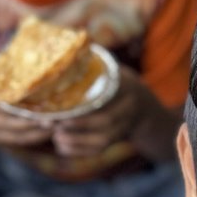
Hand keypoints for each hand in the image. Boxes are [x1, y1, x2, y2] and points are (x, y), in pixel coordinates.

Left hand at [52, 65, 176, 162]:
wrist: (145, 110)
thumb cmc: (118, 85)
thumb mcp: (113, 70)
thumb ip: (95, 63)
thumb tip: (67, 45)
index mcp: (127, 86)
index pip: (106, 94)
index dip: (85, 100)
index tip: (61, 103)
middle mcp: (129, 108)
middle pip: (105, 120)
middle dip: (77, 123)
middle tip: (52, 121)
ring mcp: (125, 128)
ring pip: (102, 140)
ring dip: (76, 141)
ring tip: (55, 136)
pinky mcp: (117, 142)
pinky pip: (98, 151)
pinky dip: (78, 151)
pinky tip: (61, 146)